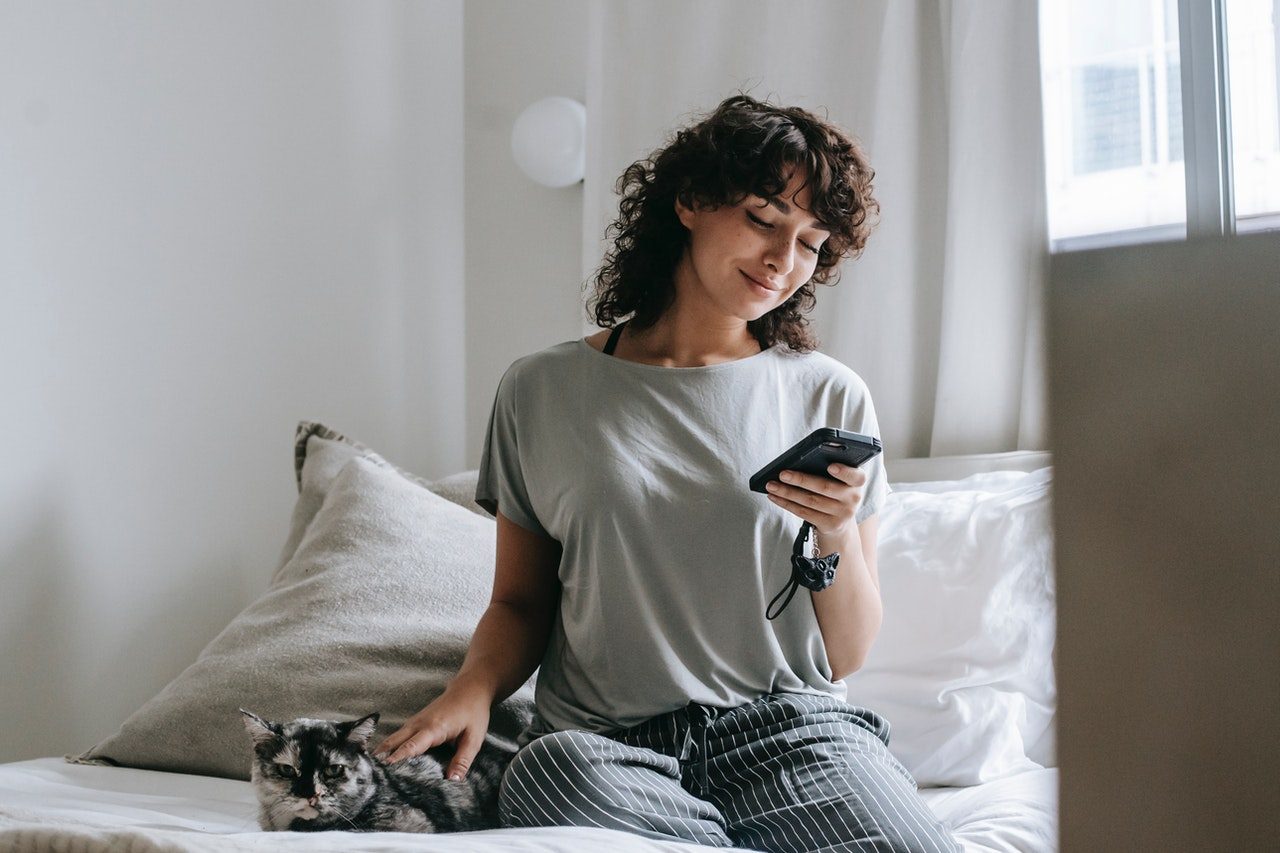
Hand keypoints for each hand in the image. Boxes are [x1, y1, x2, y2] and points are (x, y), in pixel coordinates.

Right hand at [369, 682, 491, 779]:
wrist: (469, 688)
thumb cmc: (473, 712)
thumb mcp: (474, 738)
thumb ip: (463, 760)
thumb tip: (453, 781)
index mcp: (433, 728)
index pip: (411, 746)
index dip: (397, 759)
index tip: (383, 772)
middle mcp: (418, 724)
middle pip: (394, 743)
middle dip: (381, 760)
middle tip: (370, 779)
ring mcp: (414, 722)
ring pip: (392, 739)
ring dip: (382, 754)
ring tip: (371, 775)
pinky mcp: (414, 723)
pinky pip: (397, 737)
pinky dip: (388, 748)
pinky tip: (383, 761)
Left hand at [764, 464, 866, 539]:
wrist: (841, 519)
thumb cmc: (835, 489)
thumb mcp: (840, 479)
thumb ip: (829, 469)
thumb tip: (798, 463)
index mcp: (857, 482)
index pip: (856, 476)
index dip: (844, 471)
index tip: (830, 466)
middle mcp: (853, 499)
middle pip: (825, 488)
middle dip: (801, 480)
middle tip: (783, 474)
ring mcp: (842, 514)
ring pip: (810, 501)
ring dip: (788, 492)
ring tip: (772, 485)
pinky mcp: (829, 525)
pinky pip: (804, 512)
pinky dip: (787, 503)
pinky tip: (775, 497)